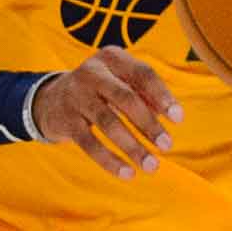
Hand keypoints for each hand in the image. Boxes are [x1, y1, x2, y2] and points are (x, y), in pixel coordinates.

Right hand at [31, 47, 182, 179]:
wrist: (53, 99)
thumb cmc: (100, 90)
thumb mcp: (120, 81)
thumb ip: (145, 93)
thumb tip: (170, 113)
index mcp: (111, 57)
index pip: (142, 73)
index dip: (162, 95)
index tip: (178, 119)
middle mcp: (92, 72)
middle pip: (125, 97)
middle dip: (148, 124)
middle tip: (167, 146)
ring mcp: (77, 95)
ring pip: (108, 122)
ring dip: (132, 146)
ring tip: (152, 165)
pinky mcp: (66, 120)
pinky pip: (90, 143)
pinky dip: (110, 160)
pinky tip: (128, 173)